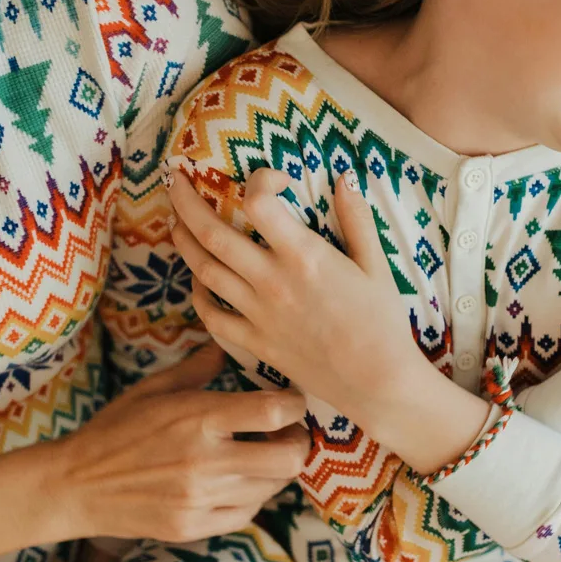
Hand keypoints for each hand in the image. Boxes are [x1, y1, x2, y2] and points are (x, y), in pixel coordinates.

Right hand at [0, 346, 309, 558]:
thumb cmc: (115, 430)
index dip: (295, 405)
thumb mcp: (153, 389)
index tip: (291, 401)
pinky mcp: (195, 528)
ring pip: (273, 488)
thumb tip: (230, 344)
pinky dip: (253, 497)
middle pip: (288, 457)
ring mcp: (201, 500)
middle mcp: (205, 462)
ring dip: (276, 470)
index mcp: (197, 419)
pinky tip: (238, 482)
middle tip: (287, 432)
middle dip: (298, 442)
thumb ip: (199, 367)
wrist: (75, 486)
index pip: (274, 412)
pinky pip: (248, 514)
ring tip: (261, 455)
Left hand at [169, 166, 429, 407]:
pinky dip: (198, 293)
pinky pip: (212, 315)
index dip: (259, 180)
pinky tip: (198, 279)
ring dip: (183, 240)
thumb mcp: (376, 264)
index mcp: (303, 256)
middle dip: (186, 200)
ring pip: (204, 270)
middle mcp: (272, 281)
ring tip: (176, 220)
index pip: (259, 204)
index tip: (274, 180)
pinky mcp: (254, 342)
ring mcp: (258, 313)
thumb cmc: (383, 323)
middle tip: (176, 178)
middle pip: (212, 233)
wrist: (377, 383)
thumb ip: (356, 219)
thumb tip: (344, 179)